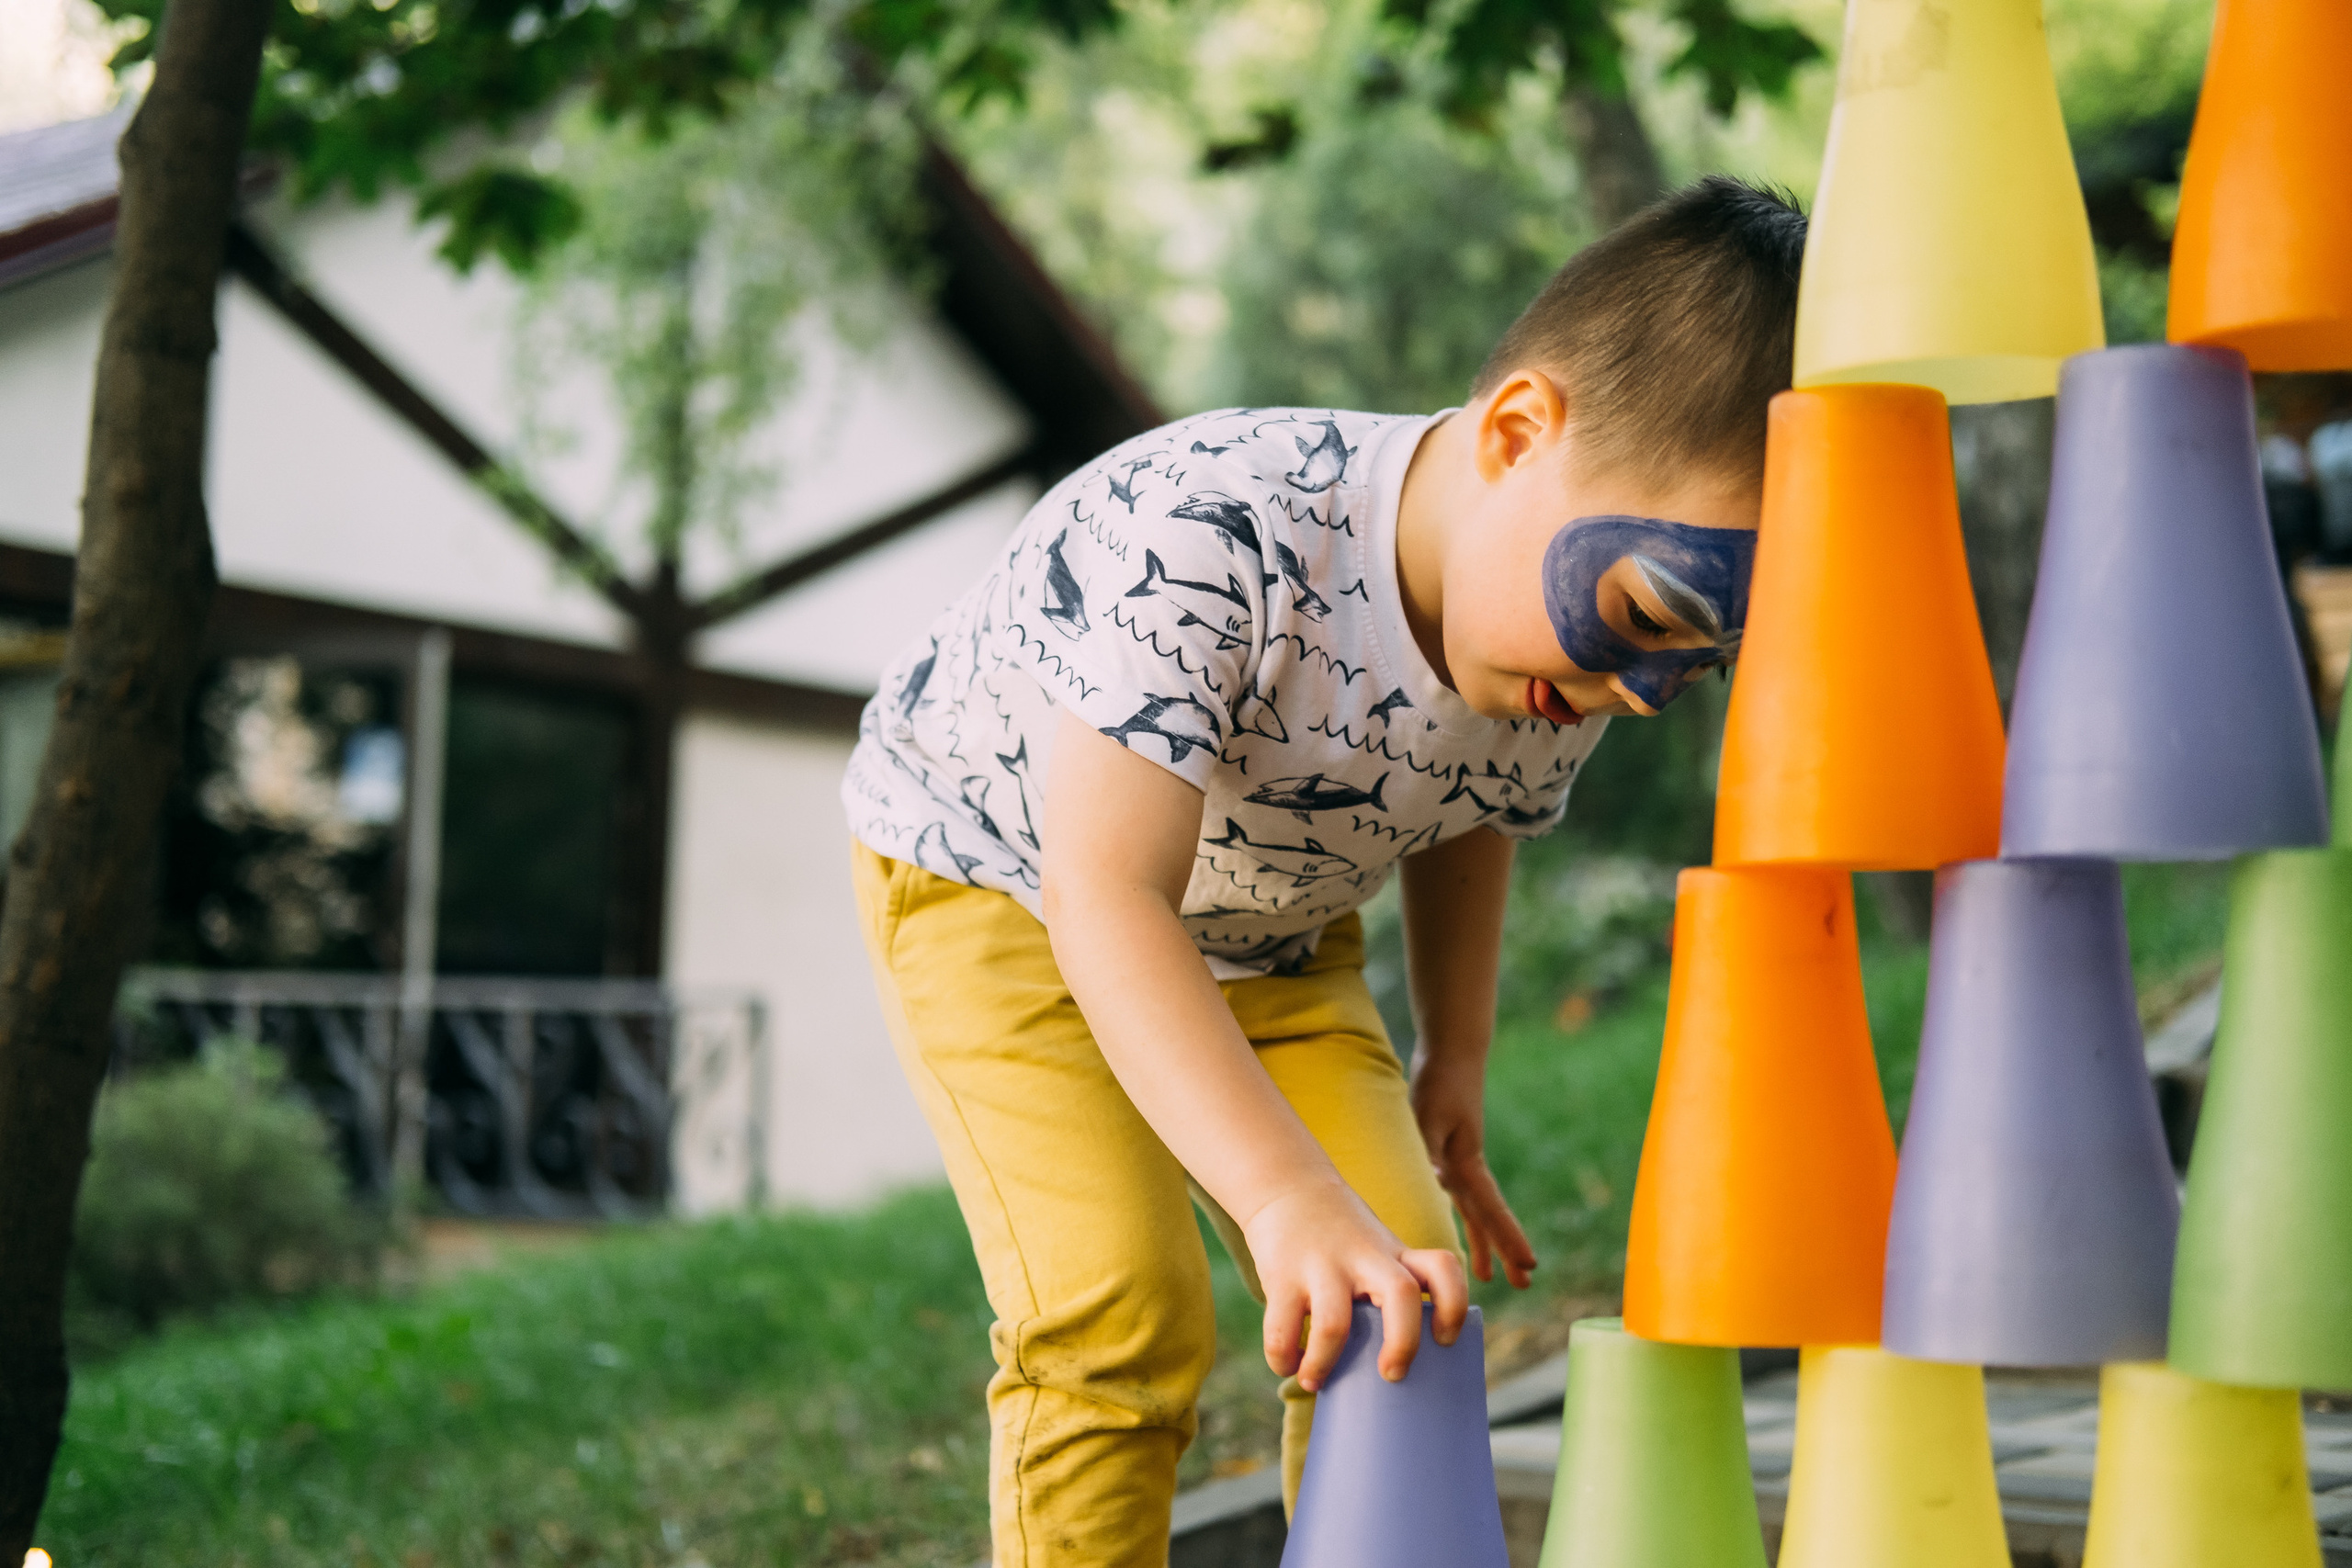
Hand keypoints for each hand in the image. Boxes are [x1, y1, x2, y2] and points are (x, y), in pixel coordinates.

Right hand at [1241, 1178, 1467, 1391]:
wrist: (1287, 1184)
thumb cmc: (1339, 1237)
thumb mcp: (1375, 1251)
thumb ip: (1386, 1292)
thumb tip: (1387, 1373)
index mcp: (1394, 1254)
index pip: (1442, 1268)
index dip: (1454, 1305)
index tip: (1444, 1339)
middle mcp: (1365, 1257)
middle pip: (1402, 1294)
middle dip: (1402, 1343)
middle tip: (1391, 1374)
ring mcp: (1322, 1266)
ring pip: (1334, 1324)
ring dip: (1324, 1363)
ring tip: (1316, 1382)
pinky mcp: (1282, 1276)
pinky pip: (1281, 1329)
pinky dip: (1283, 1357)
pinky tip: (1288, 1364)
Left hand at [1411, 1053, 1537, 1288]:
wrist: (1452, 1054)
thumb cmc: (1439, 1084)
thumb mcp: (1428, 1117)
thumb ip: (1430, 1150)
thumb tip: (1436, 1183)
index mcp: (1467, 1165)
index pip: (1491, 1210)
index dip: (1509, 1239)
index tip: (1530, 1266)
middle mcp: (1468, 1169)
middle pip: (1489, 1218)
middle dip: (1505, 1252)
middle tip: (1525, 1284)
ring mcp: (1460, 1163)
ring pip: (1476, 1211)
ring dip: (1484, 1242)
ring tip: (1491, 1275)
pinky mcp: (1449, 1155)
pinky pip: (1461, 1198)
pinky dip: (1464, 1219)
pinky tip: (1461, 1231)